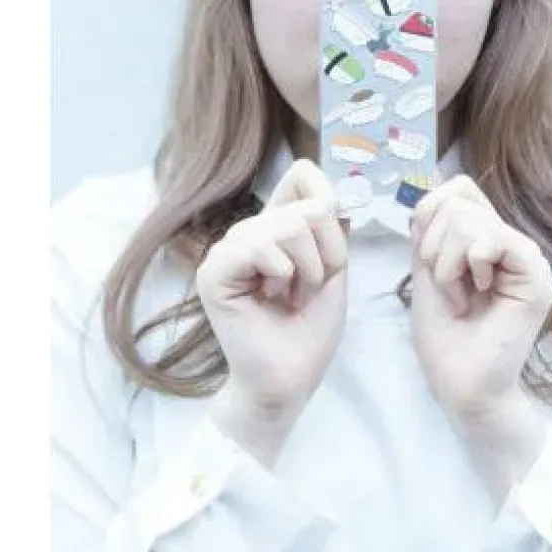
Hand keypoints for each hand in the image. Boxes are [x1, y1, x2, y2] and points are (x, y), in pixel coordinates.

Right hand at [196, 160, 347, 465]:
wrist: (290, 378)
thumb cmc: (310, 329)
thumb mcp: (333, 267)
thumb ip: (332, 225)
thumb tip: (337, 189)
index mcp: (275, 225)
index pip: (303, 173)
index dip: (329, 203)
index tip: (332, 251)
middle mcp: (249, 230)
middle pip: (308, 205)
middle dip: (326, 253)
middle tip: (309, 288)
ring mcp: (228, 248)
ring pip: (289, 225)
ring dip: (308, 268)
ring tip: (292, 296)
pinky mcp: (215, 271)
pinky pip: (260, 246)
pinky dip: (282, 274)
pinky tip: (271, 297)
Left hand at [409, 176, 551, 498]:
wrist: (460, 384)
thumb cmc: (444, 336)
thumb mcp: (424, 270)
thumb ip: (428, 230)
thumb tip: (428, 187)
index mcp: (487, 238)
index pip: (458, 188)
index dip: (430, 215)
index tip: (428, 261)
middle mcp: (510, 241)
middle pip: (457, 200)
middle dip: (434, 246)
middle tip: (447, 288)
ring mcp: (526, 257)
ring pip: (469, 219)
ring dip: (446, 263)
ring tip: (460, 297)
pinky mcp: (537, 276)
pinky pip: (494, 240)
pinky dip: (468, 266)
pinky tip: (478, 295)